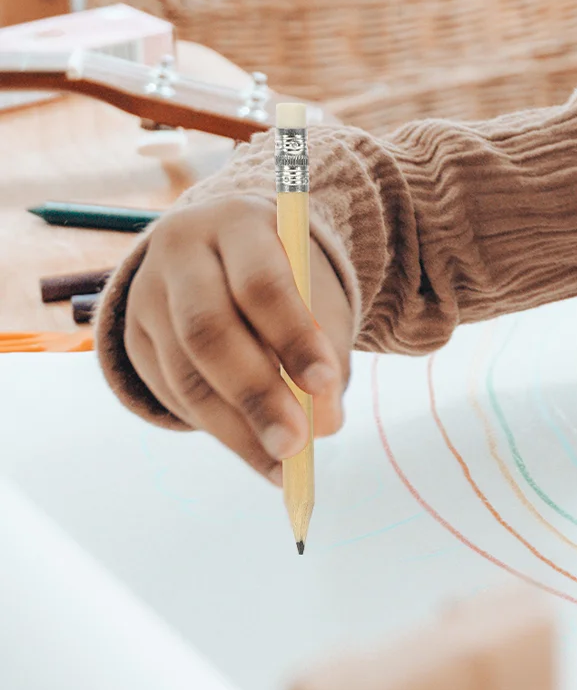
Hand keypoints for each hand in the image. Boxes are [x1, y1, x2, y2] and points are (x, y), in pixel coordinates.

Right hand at [124, 194, 352, 483]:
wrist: (227, 250)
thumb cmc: (287, 277)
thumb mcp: (316, 292)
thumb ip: (325, 351)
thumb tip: (323, 425)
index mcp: (237, 223)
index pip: (260, 283)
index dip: (293, 337)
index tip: (327, 387)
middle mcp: (181, 252)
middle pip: (209, 331)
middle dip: (257, 395)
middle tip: (297, 445)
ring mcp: (148, 294)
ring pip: (185, 373)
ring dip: (237, 429)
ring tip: (283, 465)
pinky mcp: (134, 335)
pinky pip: (171, 393)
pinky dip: (218, 428)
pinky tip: (256, 451)